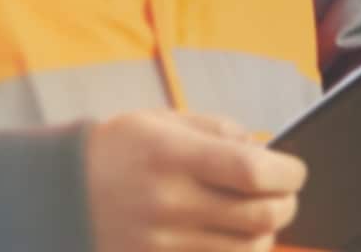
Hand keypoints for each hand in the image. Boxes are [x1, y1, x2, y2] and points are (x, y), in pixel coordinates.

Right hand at [85, 109, 306, 250]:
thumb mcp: (160, 120)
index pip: (249, 170)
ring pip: (247, 248)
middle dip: (286, 203)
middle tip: (286, 192)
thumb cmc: (120, 148)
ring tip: (262, 211)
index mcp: (172, 155)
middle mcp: (172, 201)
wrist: (65, 191)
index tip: (295, 168)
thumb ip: (214, 129)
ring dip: (267, 230)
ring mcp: (167, 241)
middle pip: (259, 214)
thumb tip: (262, 147)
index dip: (286, 172)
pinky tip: (239, 235)